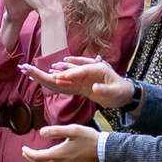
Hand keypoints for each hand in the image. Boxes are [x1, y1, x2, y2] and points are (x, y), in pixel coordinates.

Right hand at [19, 57, 134, 111]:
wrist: (124, 93)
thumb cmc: (120, 92)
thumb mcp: (115, 92)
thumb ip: (104, 90)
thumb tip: (94, 88)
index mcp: (97, 69)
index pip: (81, 70)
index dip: (71, 73)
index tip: (60, 77)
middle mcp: (89, 70)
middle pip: (69, 69)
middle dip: (56, 69)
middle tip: (42, 68)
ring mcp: (85, 76)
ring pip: (66, 74)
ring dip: (53, 73)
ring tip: (37, 70)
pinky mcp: (82, 83)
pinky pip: (68, 81)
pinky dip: (59, 80)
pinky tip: (48, 78)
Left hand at [21, 122, 100, 161]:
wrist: (104, 151)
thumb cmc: (89, 138)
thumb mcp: (73, 129)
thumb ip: (56, 131)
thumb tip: (40, 132)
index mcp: (60, 154)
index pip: (38, 156)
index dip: (29, 153)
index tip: (23, 148)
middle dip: (31, 159)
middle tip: (25, 152)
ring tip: (33, 158)